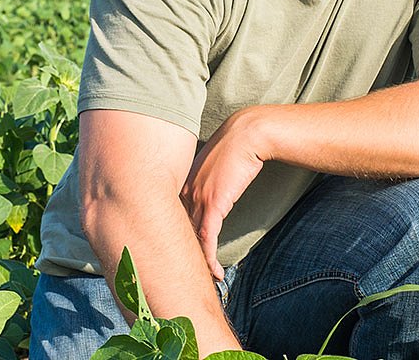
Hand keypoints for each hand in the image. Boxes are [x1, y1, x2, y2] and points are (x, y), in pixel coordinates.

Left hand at [180, 107, 270, 280]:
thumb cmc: (235, 148)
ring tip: (202, 282)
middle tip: (182, 277)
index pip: (171, 219)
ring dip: (197, 263)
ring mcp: (196, 198)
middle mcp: (184, 192)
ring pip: (191, 238)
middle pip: (175, 231)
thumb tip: (213, 194)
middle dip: (178, 256)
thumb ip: (208, 183)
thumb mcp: (215, 168)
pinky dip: (209, 257)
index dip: (173, 240)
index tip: (176, 257)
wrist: (247, 135)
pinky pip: (207, 238)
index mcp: (182, 184)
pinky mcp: (213, 204)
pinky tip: (215, 272)